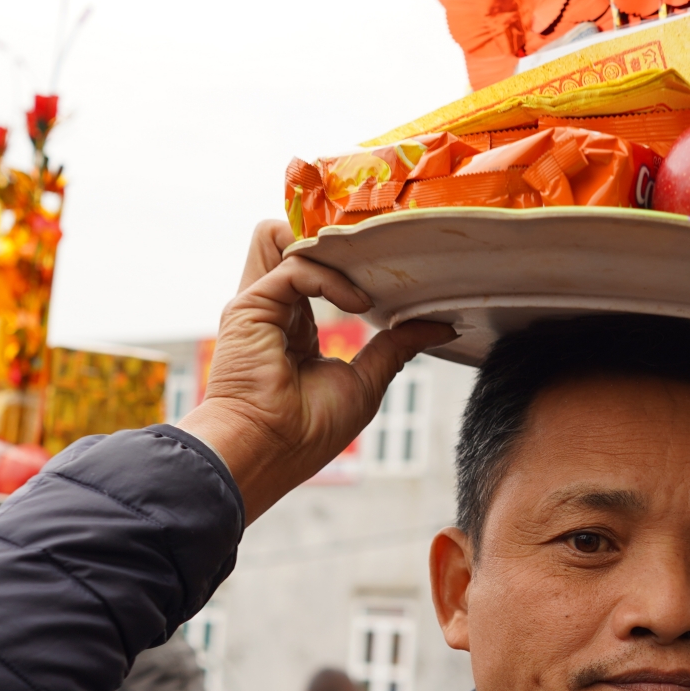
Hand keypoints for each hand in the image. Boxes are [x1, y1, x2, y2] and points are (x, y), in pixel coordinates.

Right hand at [177, 220, 455, 522]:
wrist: (269, 452)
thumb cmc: (307, 432)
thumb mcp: (366, 381)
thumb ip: (395, 345)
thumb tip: (439, 327)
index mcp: (293, 327)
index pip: (315, 271)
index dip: (347, 262)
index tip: (391, 271)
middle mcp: (272, 310)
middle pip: (293, 244)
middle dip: (333, 241)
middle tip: (378, 253)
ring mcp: (258, 305)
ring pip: (283, 239)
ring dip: (326, 248)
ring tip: (364, 273)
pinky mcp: (250, 305)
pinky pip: (295, 266)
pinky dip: (331, 279)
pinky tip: (358, 303)